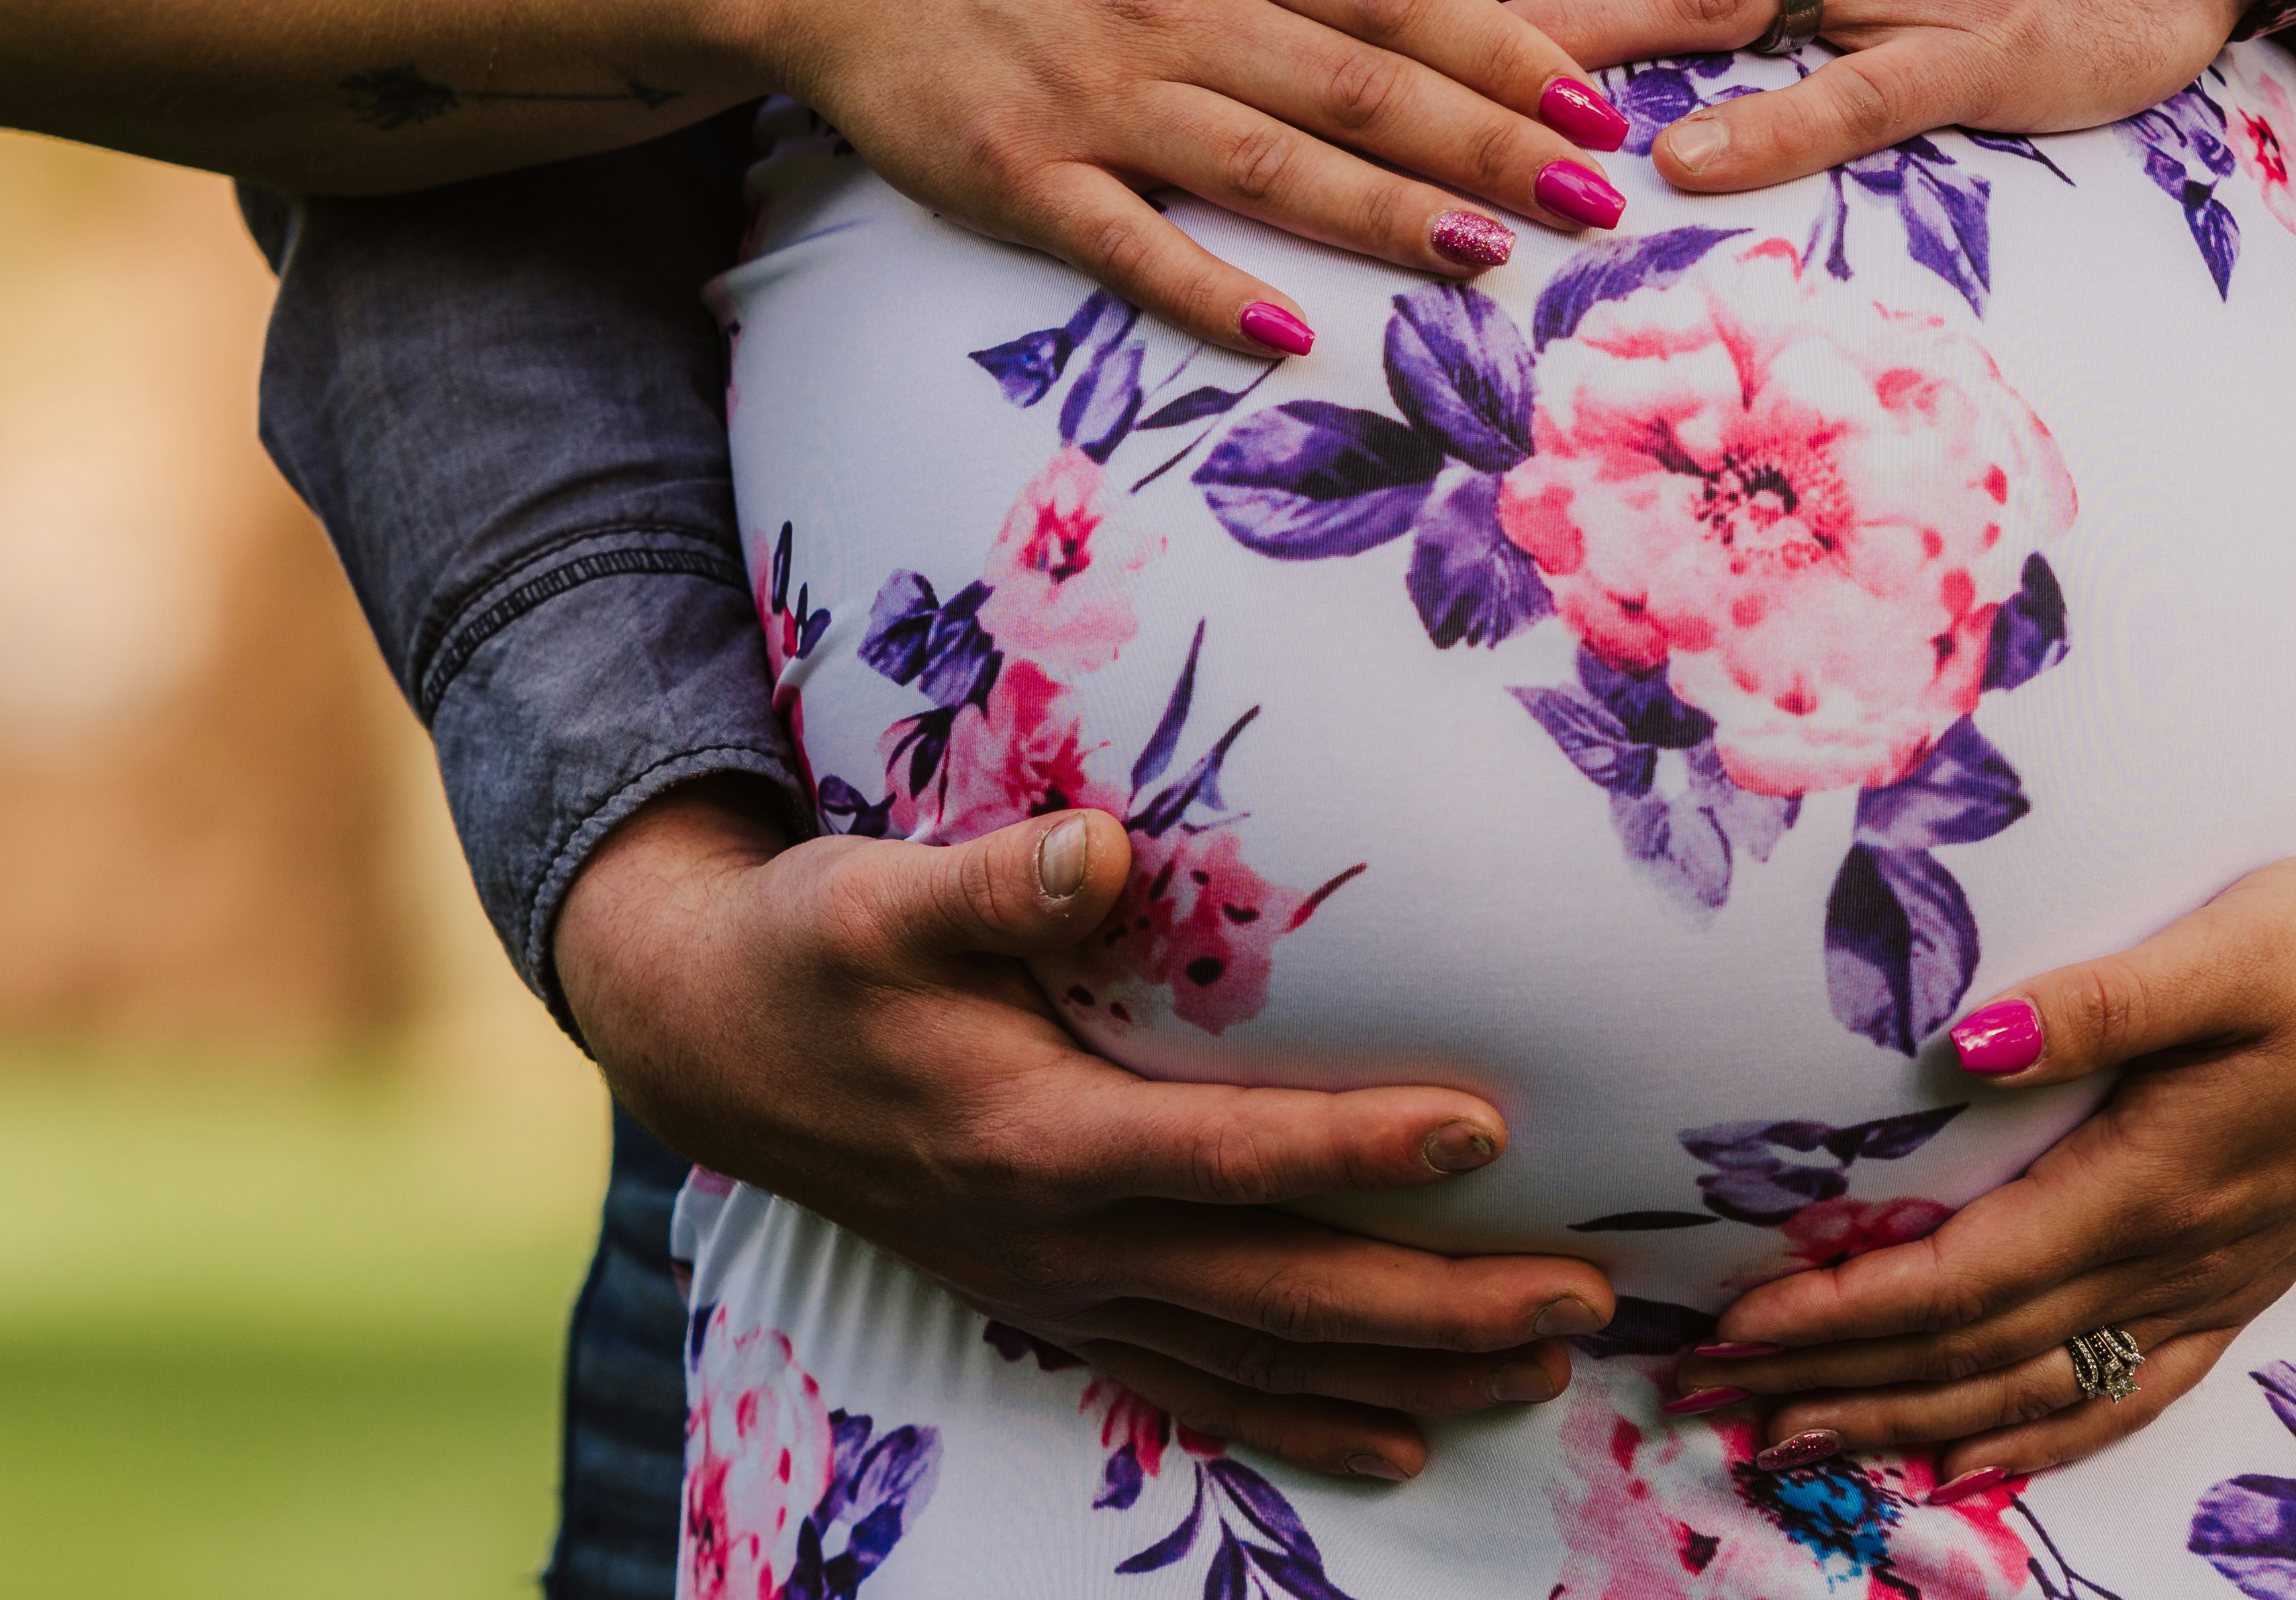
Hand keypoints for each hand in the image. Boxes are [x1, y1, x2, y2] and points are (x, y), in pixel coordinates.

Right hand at [555, 784, 1615, 1482]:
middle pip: (1278, 1293)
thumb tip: (1103, 848)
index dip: (1356, 1145)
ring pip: (1259, 1361)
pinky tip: (1398, 1447)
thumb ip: (995, 880)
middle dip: (1438, 1308)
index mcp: (1030, 1134)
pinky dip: (1301, 1425)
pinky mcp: (1054, 1304)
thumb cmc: (815, 948)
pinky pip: (1196, 1391)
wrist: (710, 1044)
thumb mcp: (877, 894)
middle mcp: (1056, 1236)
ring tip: (1545, 1373)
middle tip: (1585, 1300)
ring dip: (1406, 1377)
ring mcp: (1057, 1287)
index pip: (1226, 1155)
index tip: (1487, 1128)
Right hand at [747, 0, 1639, 357]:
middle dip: (1488, 150)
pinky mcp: (1018, 175)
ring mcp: (1095, 99)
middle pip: (1360, 88)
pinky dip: (1205, 291)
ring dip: (1386, 218)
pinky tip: (1289, 332)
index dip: (1508, 51)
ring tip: (1489, 258)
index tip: (1597, 109)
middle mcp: (1173, 7)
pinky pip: (1127, 246)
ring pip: (1268, 167)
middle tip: (1595, 206)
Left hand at [1651, 833, 2295, 1490]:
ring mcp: (2216, 1279)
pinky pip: (2126, 1392)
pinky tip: (1972, 1456)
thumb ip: (2095, 1002)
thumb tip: (1963, 1042)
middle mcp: (2178, 1255)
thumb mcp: (2226, 947)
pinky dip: (2037, 1435)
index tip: (1737, 1324)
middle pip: (1978, 1353)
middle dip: (1839, 1384)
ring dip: (1910, 1421)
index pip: (1963, 1277)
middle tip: (1714, 1399)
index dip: (1843, 1311)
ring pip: (2037, 1388)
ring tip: (1799, 1444)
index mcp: (2155, 1180)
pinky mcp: (2245, 1275)